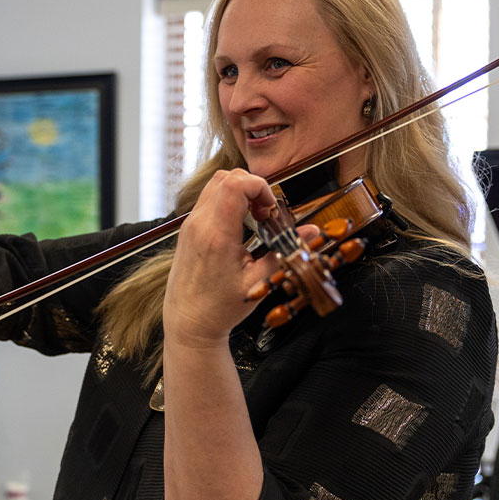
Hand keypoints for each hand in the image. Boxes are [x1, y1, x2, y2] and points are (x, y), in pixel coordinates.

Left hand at [165, 169, 296, 347]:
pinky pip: (208, 199)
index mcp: (216, 236)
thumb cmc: (218, 308)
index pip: (235, 184)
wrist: (188, 322)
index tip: (271, 208)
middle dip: (253, 187)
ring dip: (240, 192)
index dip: (260, 186)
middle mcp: (199, 225)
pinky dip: (228, 201)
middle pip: (226, 177)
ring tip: (255, 218)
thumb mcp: (258, 281)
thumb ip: (284, 252)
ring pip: (216, 184)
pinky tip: (241, 225)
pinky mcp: (188, 229)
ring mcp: (190, 225)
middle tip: (266, 213)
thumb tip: (310, 233)